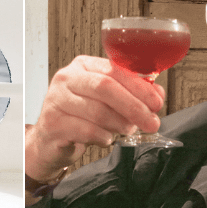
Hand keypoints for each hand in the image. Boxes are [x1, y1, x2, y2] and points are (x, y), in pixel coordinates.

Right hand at [25, 55, 164, 180]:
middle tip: (151, 122)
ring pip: (97, 111)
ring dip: (119, 124)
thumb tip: (157, 94)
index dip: (139, 87)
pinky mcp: (52, 123)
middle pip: (105, 87)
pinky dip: (103, 137)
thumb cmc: (80, 117)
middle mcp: (66, 79)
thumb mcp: (106, 101)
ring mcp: (56, 100)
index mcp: (82, 66)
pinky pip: (86, 131)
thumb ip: (131, 94)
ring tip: (127, 130)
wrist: (50, 141)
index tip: (157, 103)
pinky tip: (106, 138)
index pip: (114, 70)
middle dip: (133, 106)